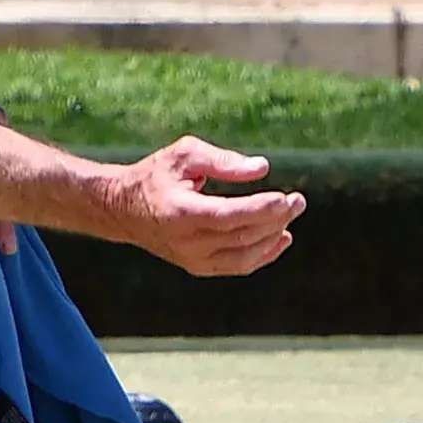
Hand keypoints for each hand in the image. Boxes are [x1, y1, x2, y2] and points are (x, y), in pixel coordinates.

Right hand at [111, 137, 303, 277]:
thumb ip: (222, 160)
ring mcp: (192, 259)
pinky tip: (281, 238)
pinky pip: (238, 266)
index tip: (286, 198)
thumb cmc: (157, 175)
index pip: (228, 215)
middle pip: (242, 235)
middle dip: (275, 219)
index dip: (260, 209)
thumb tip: (261, 168)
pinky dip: (263, 255)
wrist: (124, 210)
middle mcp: (186, 241)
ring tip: (290, 215)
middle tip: (298, 200)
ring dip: (273, 237)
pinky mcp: (198, 268)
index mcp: (180, 212)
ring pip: (244, 255)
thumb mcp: (184, 154)